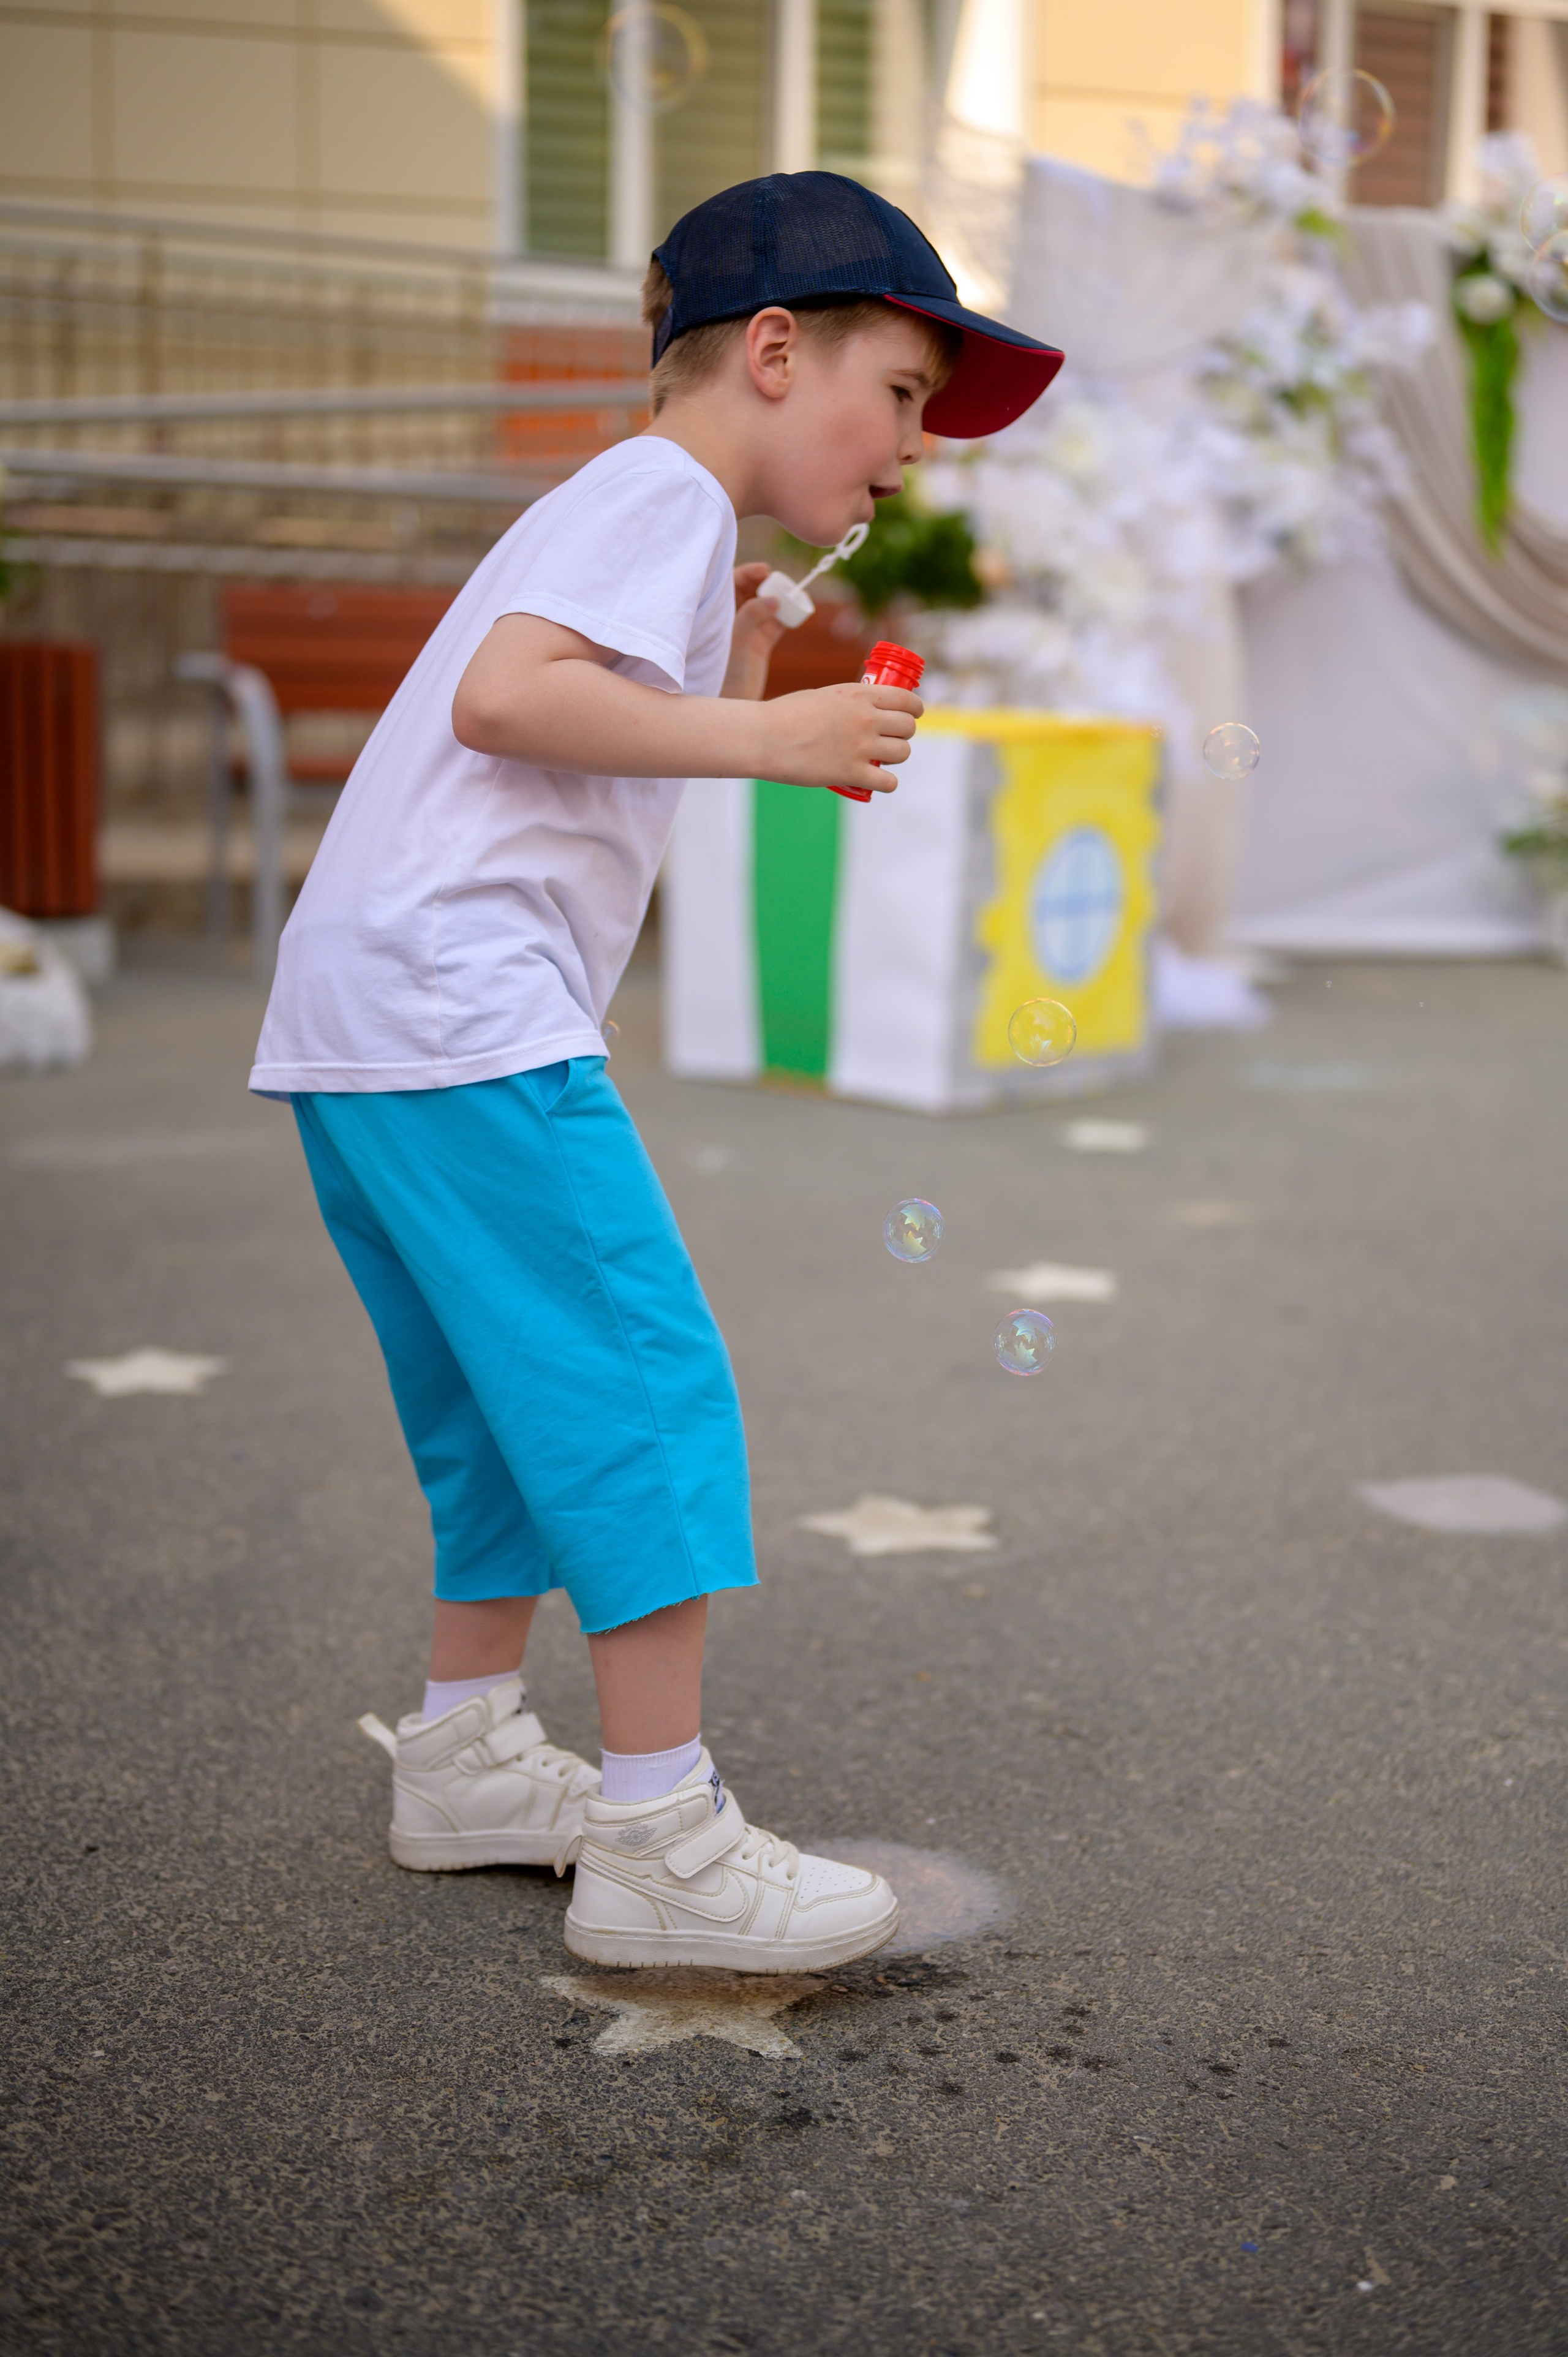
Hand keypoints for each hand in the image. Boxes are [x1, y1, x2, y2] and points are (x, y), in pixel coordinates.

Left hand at [721, 562, 786, 701]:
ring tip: (797, 594)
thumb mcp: (736, 640)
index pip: (731, 583)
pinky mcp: (760, 643)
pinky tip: (800, 609)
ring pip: (765, 605)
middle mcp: (730, 618)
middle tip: (781, 583)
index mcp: (716, 612)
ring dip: (781, 598)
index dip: (748, 573)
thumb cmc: (724, 673)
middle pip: (750, 590)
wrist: (731, 706)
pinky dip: (788, 614)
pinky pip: (776, 622)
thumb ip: (751, 616)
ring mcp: (746, 630)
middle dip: (767, 583)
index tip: (765, 570)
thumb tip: (773, 599)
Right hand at [756, 681, 921, 796]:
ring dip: (895, 758)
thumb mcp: (823, 696)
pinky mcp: (852, 773)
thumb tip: (861, 711)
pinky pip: (889, 782)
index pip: (906, 700)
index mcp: (860, 694)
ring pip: (902, 753)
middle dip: (903, 734)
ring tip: (882, 760)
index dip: (914, 709)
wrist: (765, 737)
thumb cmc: (785, 715)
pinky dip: (886, 783)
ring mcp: (861, 747)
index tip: (912, 715)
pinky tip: (878, 781)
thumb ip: (848, 702)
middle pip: (907, 728)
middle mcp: (866, 718)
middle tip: (890, 739)